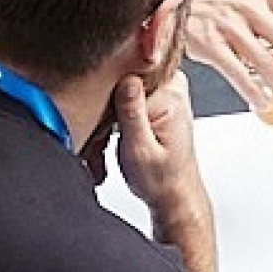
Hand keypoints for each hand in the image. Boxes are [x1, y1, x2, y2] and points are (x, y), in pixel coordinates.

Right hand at [110, 58, 209, 234]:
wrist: (174, 193)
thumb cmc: (161, 179)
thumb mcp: (140, 151)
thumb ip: (132, 113)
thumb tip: (126, 79)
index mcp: (170, 98)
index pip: (126, 77)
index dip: (104, 99)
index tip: (98, 123)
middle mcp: (172, 89)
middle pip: (122, 81)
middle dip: (104, 111)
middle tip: (99, 141)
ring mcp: (167, 91)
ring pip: (120, 90)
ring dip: (107, 118)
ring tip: (105, 145)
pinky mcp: (158, 98)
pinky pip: (126, 97)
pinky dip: (115, 118)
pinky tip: (113, 137)